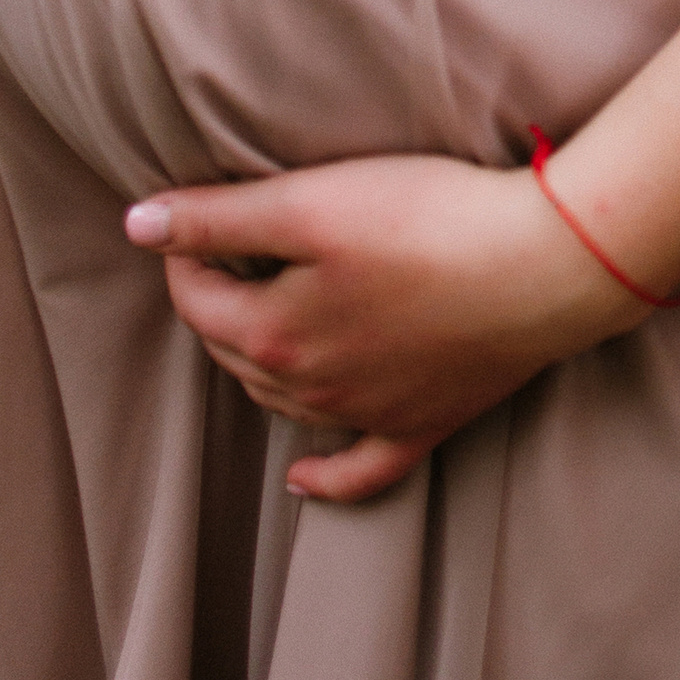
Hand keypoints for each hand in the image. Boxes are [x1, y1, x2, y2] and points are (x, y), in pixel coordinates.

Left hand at [124, 154, 640, 501]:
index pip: (197, 299)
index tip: (190, 215)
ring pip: (286, 402)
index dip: (185, 252)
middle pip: (237, 350)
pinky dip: (324, 478)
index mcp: (275, 336)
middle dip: (221, 302)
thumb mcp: (315, 201)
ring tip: (257, 321)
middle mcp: (311, 390)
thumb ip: (220, 218)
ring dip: (259, 366)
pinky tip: (300, 478)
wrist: (542, 266)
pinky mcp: (424, 425)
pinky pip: (361, 471)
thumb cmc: (430, 220)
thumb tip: (136, 224)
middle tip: (228, 253)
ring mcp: (368, 416)